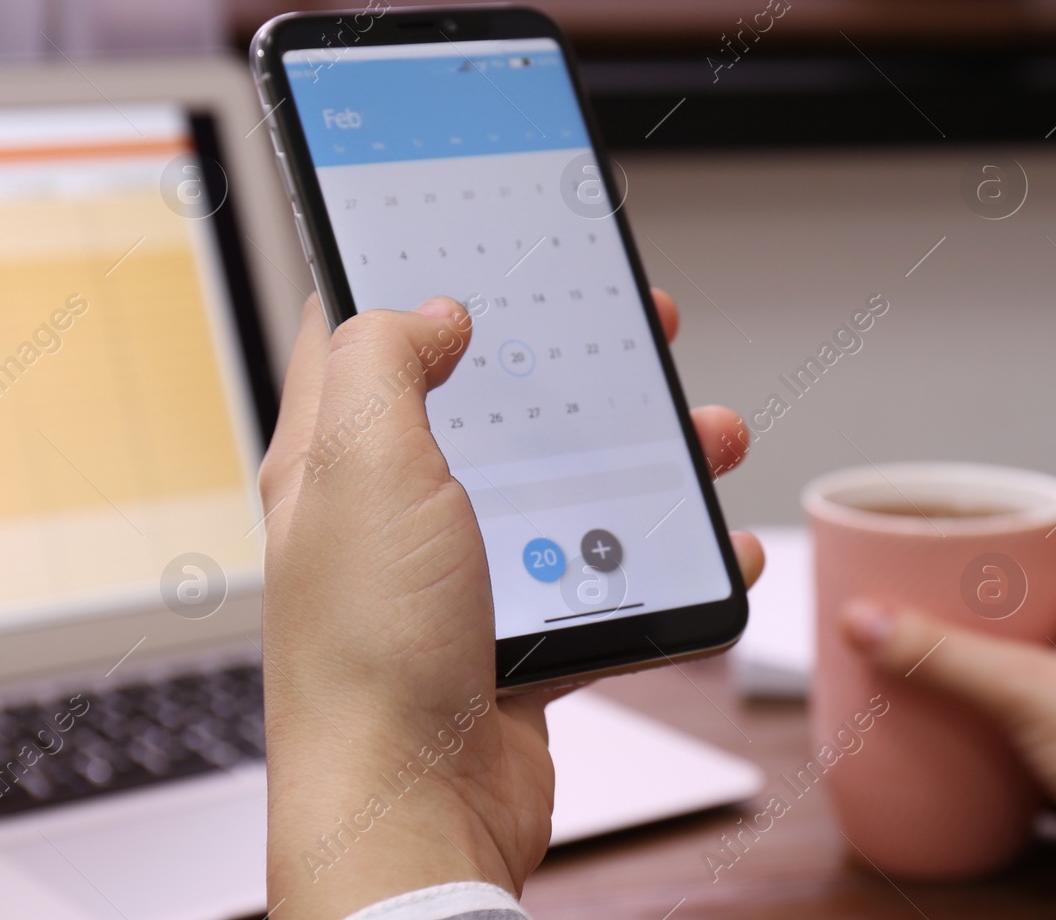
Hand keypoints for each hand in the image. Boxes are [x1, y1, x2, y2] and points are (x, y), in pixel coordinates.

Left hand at [259, 289, 762, 919]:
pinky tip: (716, 546)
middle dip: (578, 360)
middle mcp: (400, 511)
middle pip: (499, 403)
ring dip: (649, 455)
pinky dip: (668, 556)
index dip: (433, 278)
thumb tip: (433, 310)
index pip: (372, 337)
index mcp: (339, 459)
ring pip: (568, 484)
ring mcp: (465, 575)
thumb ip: (387, 361)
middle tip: (639, 327)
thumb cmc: (371, 654)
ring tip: (712, 435)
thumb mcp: (365, 467)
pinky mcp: (523, 635)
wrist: (415, 812)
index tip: (500, 243)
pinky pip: (608, 573)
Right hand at [841, 569, 1055, 919]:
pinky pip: (1023, 750)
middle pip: (1028, 624)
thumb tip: (865, 619)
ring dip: (978, 688)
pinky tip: (948, 748)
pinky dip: (988, 749)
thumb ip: (943, 654)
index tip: (955, 545)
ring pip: (1024, 689)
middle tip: (918, 612)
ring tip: (920, 674)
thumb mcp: (1028, 689)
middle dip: (974, 622)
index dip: (1011, 549)